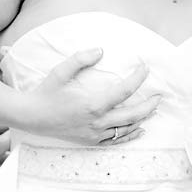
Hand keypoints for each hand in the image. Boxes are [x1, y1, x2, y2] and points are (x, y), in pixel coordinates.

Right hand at [26, 48, 159, 145]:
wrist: (32, 117)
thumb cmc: (46, 93)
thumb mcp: (61, 71)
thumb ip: (81, 59)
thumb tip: (100, 50)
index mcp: (93, 104)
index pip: (124, 90)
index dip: (138, 77)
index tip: (145, 67)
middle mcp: (97, 122)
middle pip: (133, 114)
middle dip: (149, 104)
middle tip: (159, 95)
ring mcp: (95, 134)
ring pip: (127, 129)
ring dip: (143, 119)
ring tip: (153, 110)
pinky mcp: (91, 141)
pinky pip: (116, 140)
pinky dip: (130, 135)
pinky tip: (140, 129)